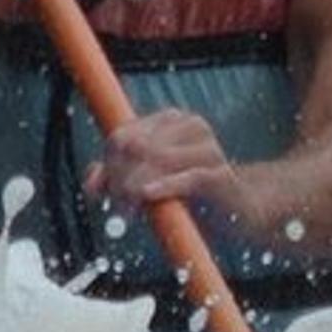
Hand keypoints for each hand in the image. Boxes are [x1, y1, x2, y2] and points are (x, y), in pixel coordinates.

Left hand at [83, 107, 251, 236]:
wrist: (241, 210)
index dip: (108, 165)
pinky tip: (148, 195)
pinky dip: (164, 186)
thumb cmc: (192, 193)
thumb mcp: (151, 182)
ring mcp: (208, 147)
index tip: (104, 194)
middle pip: (134, 146)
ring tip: (131, 211)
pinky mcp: (221, 174)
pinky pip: (187, 177)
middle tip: (119, 207)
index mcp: (170, 120)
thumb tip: (91, 183)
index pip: (122, 135)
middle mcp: (189, 125)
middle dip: (119, 178)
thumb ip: (118, 178)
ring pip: (155, 161)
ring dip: (135, 189)